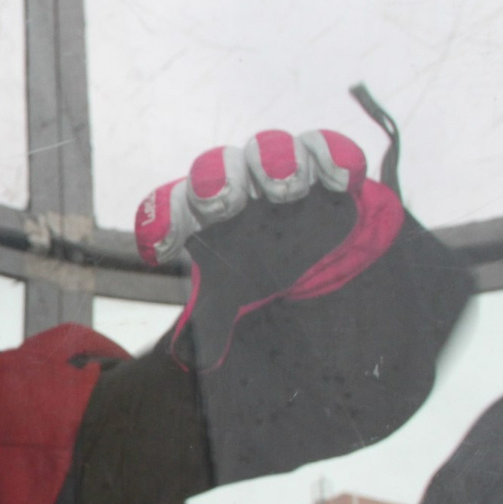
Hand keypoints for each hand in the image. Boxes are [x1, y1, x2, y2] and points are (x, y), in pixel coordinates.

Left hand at [133, 129, 403, 370]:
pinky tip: (342, 182)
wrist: (320, 253)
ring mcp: (277, 170)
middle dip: (216, 181)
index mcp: (201, 215)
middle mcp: (236, 185)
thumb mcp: (232, 298)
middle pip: (214, 167)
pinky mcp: (324, 166)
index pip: (168, 205)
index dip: (160, 221)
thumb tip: (189, 357)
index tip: (161, 250)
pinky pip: (324, 146)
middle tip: (224, 203)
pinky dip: (332, 156)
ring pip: (267, 147)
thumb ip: (211, 323)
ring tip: (283, 189)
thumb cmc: (262, 269)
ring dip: (273, 162)